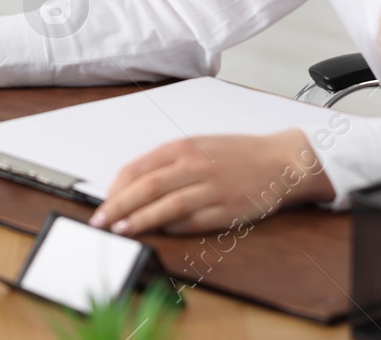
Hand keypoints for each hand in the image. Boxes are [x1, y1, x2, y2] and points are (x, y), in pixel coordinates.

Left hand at [88, 128, 333, 235]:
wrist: (279, 161)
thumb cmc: (233, 154)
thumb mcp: (195, 147)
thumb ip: (165, 164)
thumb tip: (129, 186)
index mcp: (182, 148)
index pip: (138, 168)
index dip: (116, 189)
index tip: (102, 204)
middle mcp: (194, 166)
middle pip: (147, 187)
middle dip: (119, 206)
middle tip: (100, 221)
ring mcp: (212, 188)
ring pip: (168, 206)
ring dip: (142, 220)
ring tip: (123, 230)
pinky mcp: (228, 209)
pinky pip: (195, 221)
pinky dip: (174, 228)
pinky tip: (160, 233)